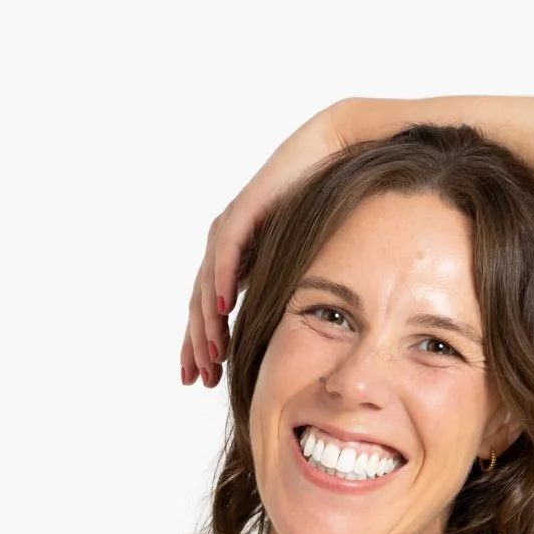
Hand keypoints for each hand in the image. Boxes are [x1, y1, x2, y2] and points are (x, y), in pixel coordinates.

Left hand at [180, 103, 353, 389]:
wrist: (335, 154)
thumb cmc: (324, 206)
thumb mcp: (302, 265)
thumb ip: (285, 293)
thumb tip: (286, 335)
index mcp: (236, 262)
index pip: (210, 311)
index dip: (202, 346)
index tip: (201, 379)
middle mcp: (227, 247)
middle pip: (200, 303)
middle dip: (198, 344)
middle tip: (200, 378)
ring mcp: (232, 228)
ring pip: (208, 282)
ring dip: (207, 321)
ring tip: (211, 354)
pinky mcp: (245, 209)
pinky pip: (227, 250)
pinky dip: (221, 279)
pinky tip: (221, 307)